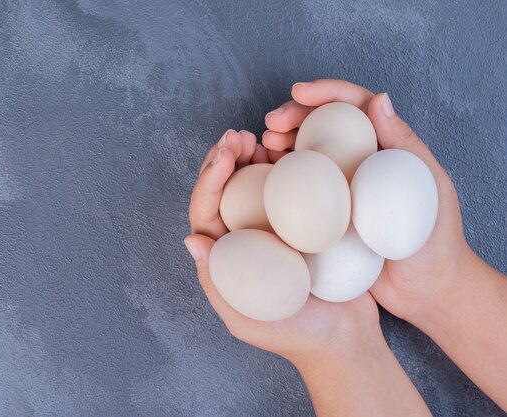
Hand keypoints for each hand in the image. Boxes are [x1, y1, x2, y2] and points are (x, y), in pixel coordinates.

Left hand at [186, 125, 431, 416]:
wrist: (346, 340)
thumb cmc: (295, 335)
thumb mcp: (247, 319)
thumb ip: (217, 283)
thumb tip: (191, 238)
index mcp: (226, 255)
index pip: (207, 210)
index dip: (209, 179)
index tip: (225, 154)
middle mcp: (246, 237)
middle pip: (226, 190)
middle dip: (226, 158)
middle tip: (239, 135)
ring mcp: (274, 228)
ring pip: (255, 183)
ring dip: (252, 156)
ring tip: (260, 137)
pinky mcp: (304, 224)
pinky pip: (291, 188)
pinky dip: (286, 166)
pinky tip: (289, 150)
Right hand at [264, 79, 472, 323]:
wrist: (424, 291)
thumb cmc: (436, 240)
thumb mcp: (430, 187)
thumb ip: (404, 144)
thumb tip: (378, 99)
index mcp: (385, 148)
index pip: (353, 107)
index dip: (326, 93)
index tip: (298, 94)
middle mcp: (358, 163)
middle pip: (322, 126)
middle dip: (293, 115)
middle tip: (271, 123)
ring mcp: (340, 190)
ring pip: (305, 154)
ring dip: (281, 142)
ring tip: (264, 144)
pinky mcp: (326, 216)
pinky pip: (298, 191)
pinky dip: (279, 177)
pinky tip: (264, 173)